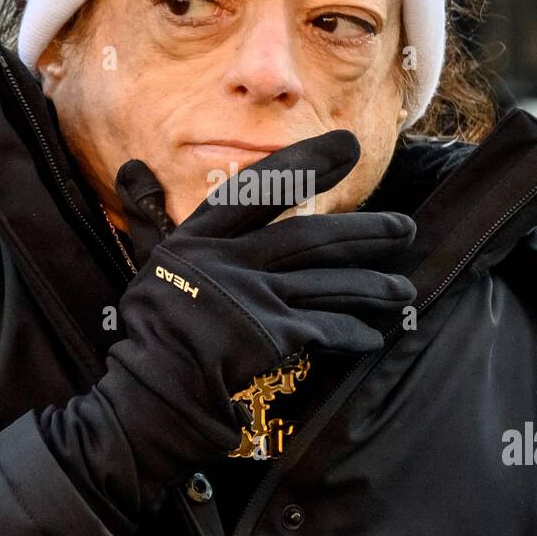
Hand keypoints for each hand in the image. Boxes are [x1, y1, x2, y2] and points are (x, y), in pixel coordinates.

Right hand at [39, 131, 415, 530]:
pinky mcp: (269, 337)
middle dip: (364, 231)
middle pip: (310, 237)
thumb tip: (130, 167)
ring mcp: (252, 299)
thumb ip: (145, 212)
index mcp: (201, 237)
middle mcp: (230, 261)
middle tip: (406, 227)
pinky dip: (351, 332)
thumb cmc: (150, 324)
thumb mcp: (147, 259)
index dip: (305, 163)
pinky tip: (374, 335)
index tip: (347, 146)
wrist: (154, 389)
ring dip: (371, 286)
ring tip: (403, 288)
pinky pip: (324, 328)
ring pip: (326, 282)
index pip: (259, 188)